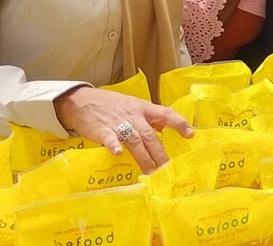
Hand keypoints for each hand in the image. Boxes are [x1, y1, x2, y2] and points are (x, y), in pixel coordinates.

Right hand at [53, 86, 191, 172]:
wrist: (82, 101)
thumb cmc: (110, 105)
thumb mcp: (132, 106)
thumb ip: (148, 117)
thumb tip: (165, 129)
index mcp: (142, 108)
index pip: (165, 113)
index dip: (178, 123)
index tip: (190, 135)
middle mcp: (133, 115)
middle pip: (150, 135)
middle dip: (160, 154)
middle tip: (167, 170)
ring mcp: (118, 122)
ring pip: (134, 140)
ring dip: (144, 157)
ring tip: (151, 172)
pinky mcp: (102, 129)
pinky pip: (109, 137)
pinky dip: (114, 145)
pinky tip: (118, 153)